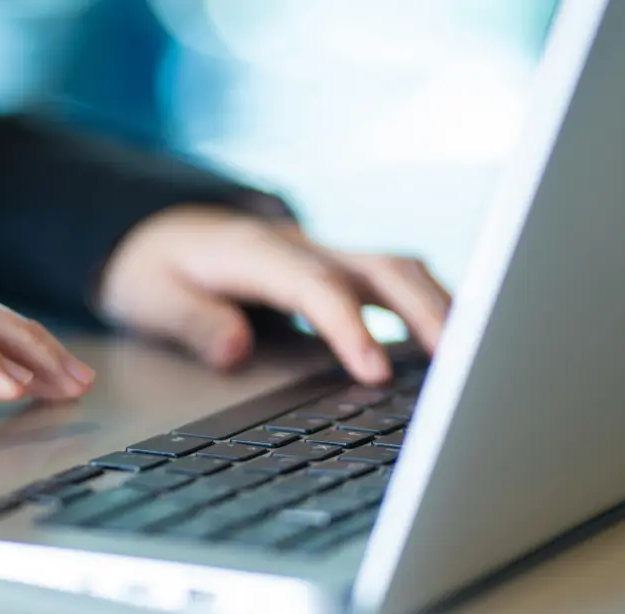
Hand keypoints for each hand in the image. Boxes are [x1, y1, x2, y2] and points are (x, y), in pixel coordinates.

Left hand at [97, 206, 451, 383]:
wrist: (155, 228)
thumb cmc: (153, 267)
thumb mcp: (148, 297)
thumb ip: (191, 322)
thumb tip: (237, 350)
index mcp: (253, 252)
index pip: (316, 288)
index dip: (350, 327)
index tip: (377, 373)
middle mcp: (300, 246)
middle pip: (380, 265)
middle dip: (427, 310)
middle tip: (463, 363)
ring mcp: (322, 253)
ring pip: (397, 268)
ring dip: (439, 306)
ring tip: (476, 358)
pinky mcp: (334, 268)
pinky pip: (390, 281)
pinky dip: (424, 308)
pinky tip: (448, 347)